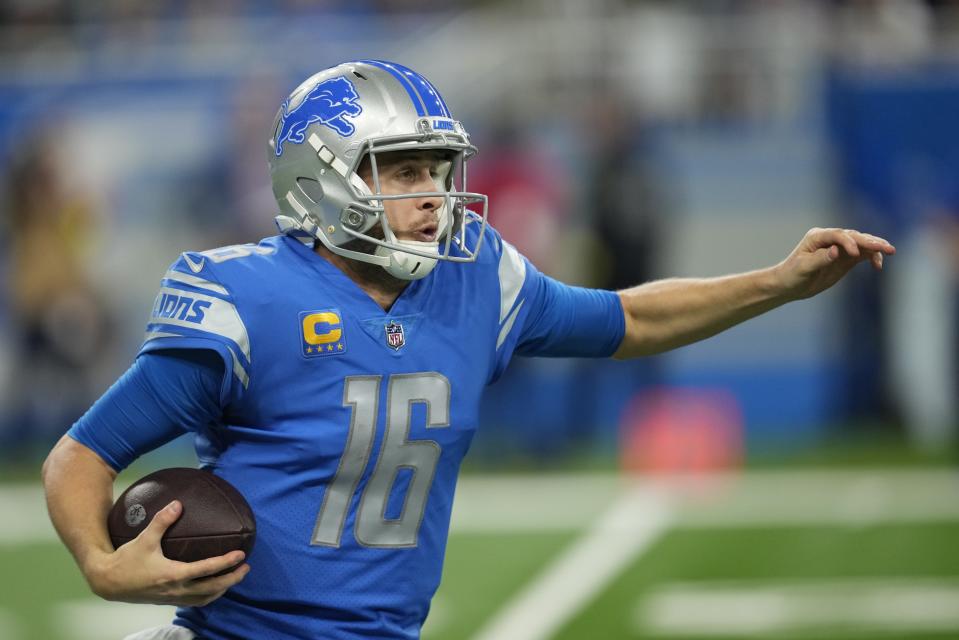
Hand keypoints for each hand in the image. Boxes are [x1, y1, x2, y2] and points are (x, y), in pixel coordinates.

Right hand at [88, 500, 249, 606]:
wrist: (108, 582)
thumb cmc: (127, 560)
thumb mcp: (144, 538)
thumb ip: (162, 520)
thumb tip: (178, 504)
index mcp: (173, 574)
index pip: (206, 569)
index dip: (225, 562)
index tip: (241, 554)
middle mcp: (176, 589)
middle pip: (212, 588)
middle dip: (232, 579)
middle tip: (246, 567)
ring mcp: (173, 597)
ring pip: (205, 598)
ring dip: (223, 589)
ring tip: (235, 577)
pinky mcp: (169, 600)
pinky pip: (195, 601)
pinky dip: (209, 596)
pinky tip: (214, 588)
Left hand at [774, 227, 895, 300]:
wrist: (789, 285)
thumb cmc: (792, 274)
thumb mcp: (803, 268)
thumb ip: (820, 259)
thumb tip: (836, 251)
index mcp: (817, 236)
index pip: (837, 235)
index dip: (848, 242)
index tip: (854, 254)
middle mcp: (830, 238)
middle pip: (854, 236)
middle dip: (870, 241)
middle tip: (885, 247)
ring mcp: (839, 247)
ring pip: (861, 243)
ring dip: (876, 247)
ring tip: (890, 251)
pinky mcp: (845, 258)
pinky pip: (863, 254)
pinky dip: (872, 257)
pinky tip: (878, 265)